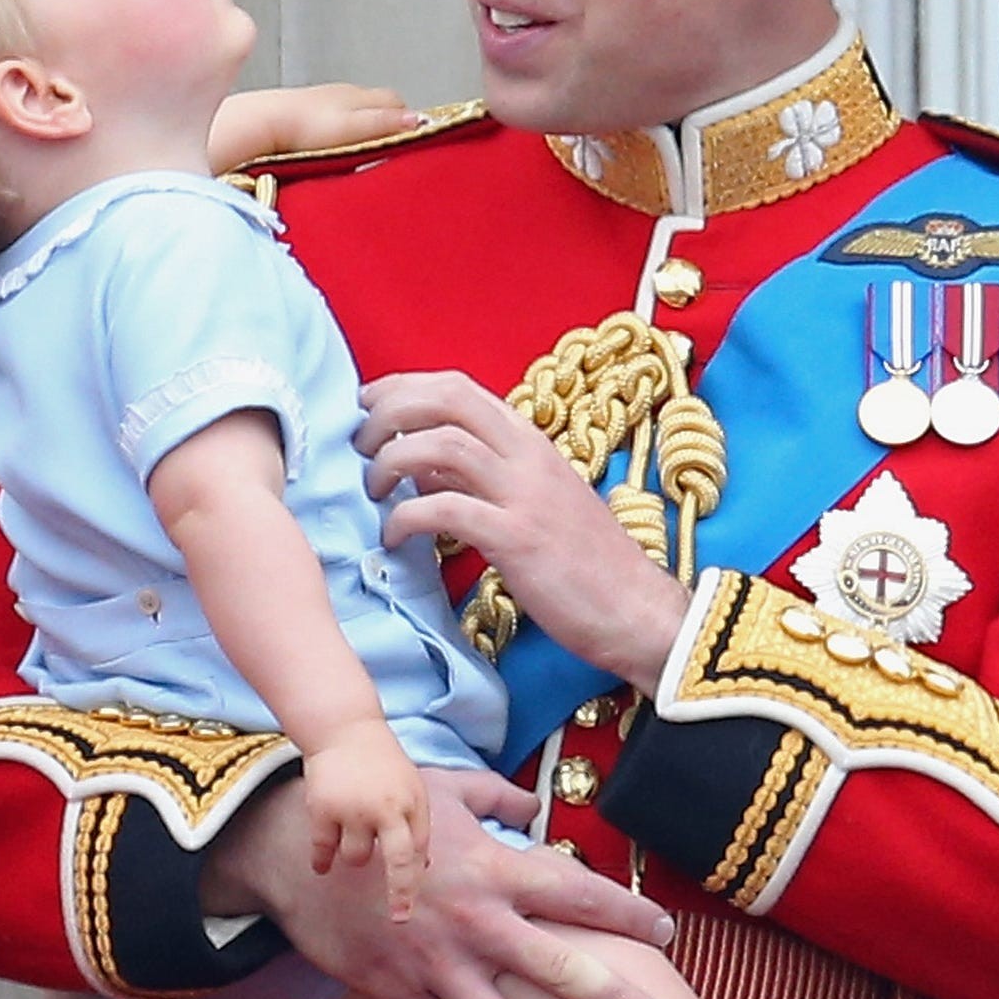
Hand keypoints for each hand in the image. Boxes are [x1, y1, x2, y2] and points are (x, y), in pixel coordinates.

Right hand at [201, 766, 677, 998]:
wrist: (299, 850)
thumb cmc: (380, 812)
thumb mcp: (446, 790)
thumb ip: (499, 797)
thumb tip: (535, 803)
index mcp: (494, 868)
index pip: (576, 892)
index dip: (625, 911)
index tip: (667, 933)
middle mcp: (475, 921)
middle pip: (557, 968)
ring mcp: (436, 964)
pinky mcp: (398, 992)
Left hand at [207, 83, 420, 169]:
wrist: (260, 123)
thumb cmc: (304, 129)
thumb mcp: (353, 129)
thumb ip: (385, 124)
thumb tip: (420, 120)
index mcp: (361, 96)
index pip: (398, 104)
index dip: (409, 121)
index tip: (412, 141)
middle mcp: (345, 93)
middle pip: (380, 104)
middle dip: (390, 121)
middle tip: (391, 147)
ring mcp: (324, 99)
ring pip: (357, 109)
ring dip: (365, 124)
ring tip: (364, 148)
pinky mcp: (306, 109)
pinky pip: (335, 115)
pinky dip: (343, 127)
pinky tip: (335, 144)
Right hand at [299, 720, 430, 920]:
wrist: (346, 731)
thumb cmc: (385, 766)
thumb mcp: (413, 789)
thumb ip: (417, 826)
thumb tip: (423, 869)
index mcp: (412, 803)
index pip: (418, 851)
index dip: (414, 883)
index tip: (407, 914)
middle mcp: (386, 808)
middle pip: (396, 861)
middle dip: (400, 892)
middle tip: (399, 918)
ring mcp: (353, 809)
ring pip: (355, 858)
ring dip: (355, 854)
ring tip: (354, 833)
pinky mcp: (322, 809)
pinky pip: (323, 851)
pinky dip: (322, 860)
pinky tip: (322, 864)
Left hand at [356, 370, 690, 695]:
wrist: (638, 611)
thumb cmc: (585, 565)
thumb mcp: (533, 505)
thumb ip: (478, 480)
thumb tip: (420, 469)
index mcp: (531, 443)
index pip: (458, 387)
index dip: (403, 388)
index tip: (367, 409)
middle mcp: (529, 456)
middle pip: (447, 398)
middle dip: (389, 410)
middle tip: (359, 444)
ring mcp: (525, 494)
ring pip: (442, 443)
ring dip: (391, 460)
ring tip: (372, 490)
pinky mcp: (518, 538)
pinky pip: (445, 509)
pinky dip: (406, 518)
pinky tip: (394, 539)